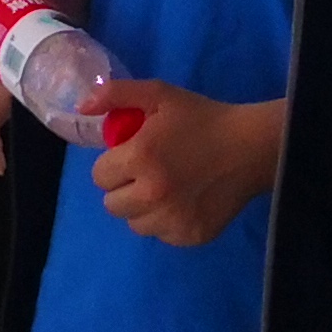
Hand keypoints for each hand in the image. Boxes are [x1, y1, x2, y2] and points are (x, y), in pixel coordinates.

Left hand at [89, 83, 285, 245]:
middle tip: (146, 172)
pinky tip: (183, 201)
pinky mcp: (191, 236)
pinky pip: (161, 235)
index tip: (130, 155)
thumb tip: (81, 109)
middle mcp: (152, 194)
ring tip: (164, 188)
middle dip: (123, 187)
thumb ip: (116, 95)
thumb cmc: (202, 118)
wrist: (251, 147)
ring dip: (142, 208)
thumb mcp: (159, 94)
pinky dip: (165, 222)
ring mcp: (173, 220)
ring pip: (135, 224)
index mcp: (140, 157)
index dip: (113, 163)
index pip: (100, 176)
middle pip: (112, 204)